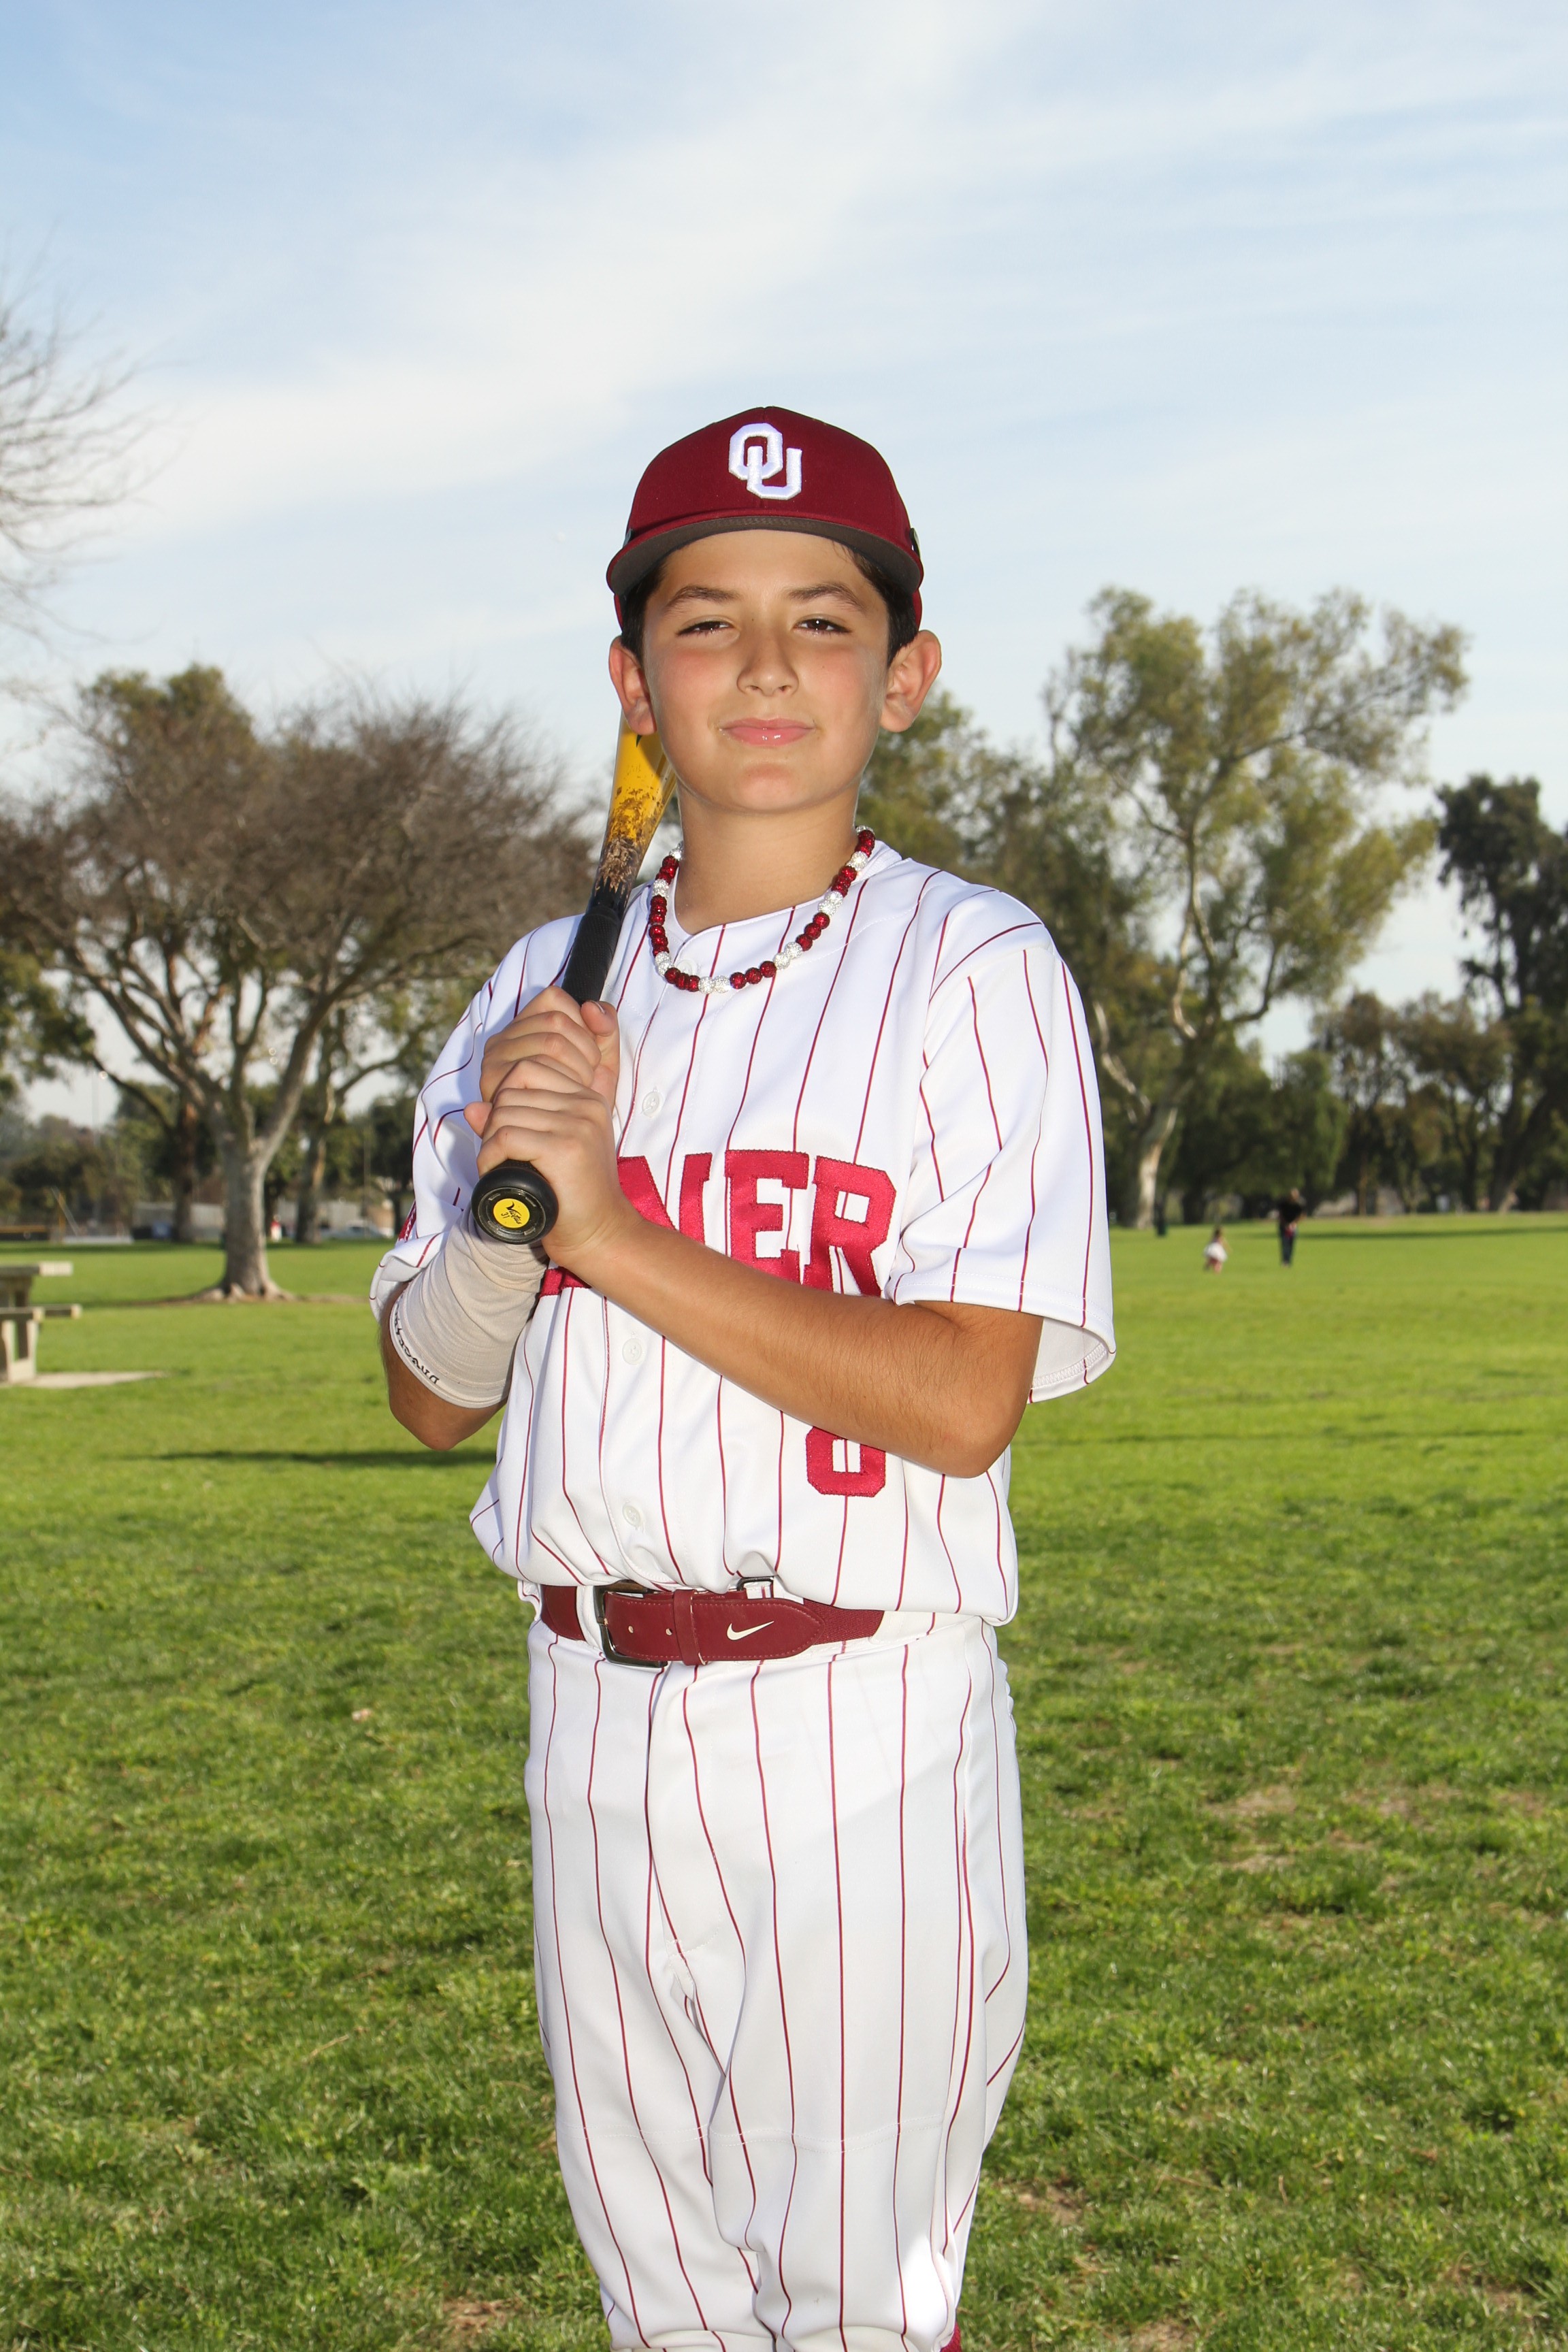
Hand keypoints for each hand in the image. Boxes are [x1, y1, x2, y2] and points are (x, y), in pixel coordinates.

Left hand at [463, 998, 631, 1271]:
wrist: (601, 1234)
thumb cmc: (573, 1195)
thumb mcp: (550, 1148)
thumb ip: (519, 1121)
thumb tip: (472, 1107)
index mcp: (587, 1098)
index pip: (529, 1069)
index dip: (505, 1097)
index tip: (509, 1132)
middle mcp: (586, 1105)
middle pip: (512, 1089)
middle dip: (494, 1121)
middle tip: (499, 1153)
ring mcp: (577, 1125)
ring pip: (504, 1112)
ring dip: (489, 1141)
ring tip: (498, 1164)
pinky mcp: (565, 1148)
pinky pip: (506, 1137)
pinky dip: (490, 1156)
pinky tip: (494, 1172)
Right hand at [479, 987, 618, 1108]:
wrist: (570, 1148)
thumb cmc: (582, 1100)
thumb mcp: (602, 1060)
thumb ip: (606, 1027)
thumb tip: (591, 1007)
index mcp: (524, 1027)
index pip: (554, 998)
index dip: (582, 1024)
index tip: (590, 1054)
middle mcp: (504, 1038)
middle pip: (556, 1020)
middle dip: (585, 1051)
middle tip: (587, 1078)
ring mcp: (495, 1057)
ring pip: (551, 1041)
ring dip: (577, 1067)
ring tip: (577, 1089)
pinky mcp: (493, 1080)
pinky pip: (538, 1065)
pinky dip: (563, 1081)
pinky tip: (567, 1097)